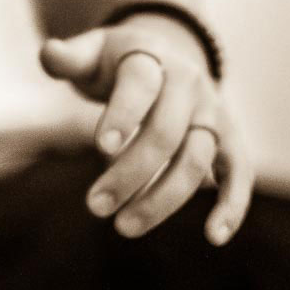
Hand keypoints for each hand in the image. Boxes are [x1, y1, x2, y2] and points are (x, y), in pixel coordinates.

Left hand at [40, 14, 252, 244]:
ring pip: (196, 158)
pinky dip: (233, 205)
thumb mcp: (92, 52)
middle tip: (95, 206)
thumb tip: (49, 52)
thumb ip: (69, 58)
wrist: (167, 56)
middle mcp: (188, 84)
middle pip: (166, 132)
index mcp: (151, 57)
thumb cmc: (119, 62)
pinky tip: (214, 237)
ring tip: (124, 226)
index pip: (141, 84)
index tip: (101, 147)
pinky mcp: (229, 139)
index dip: (123, 114)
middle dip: (130, 172)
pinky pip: (239, 172)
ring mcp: (212, 112)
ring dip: (163, 198)